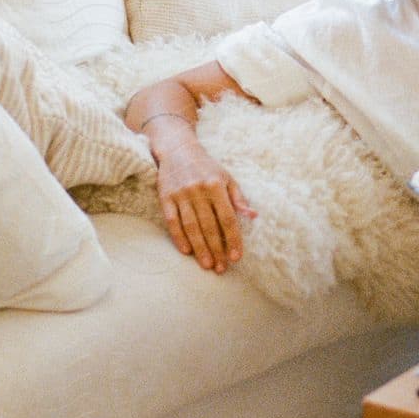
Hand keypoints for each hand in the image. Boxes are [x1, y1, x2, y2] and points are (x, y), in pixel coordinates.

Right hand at [155, 133, 256, 272]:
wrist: (178, 150)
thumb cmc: (206, 167)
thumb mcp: (226, 177)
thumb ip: (238, 198)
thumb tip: (253, 215)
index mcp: (217, 185)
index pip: (227, 218)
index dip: (233, 238)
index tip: (237, 256)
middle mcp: (198, 190)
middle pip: (209, 226)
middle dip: (217, 249)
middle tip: (221, 268)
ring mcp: (181, 194)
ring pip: (191, 226)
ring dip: (200, 248)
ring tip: (207, 264)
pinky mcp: (165, 197)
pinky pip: (172, 221)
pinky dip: (179, 237)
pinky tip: (186, 251)